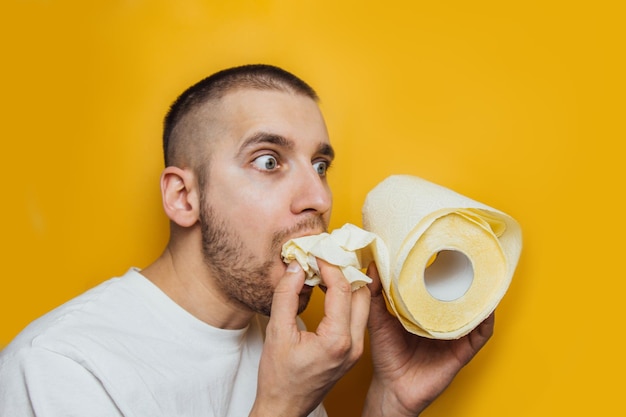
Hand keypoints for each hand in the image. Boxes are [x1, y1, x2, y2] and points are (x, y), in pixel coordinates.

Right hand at [251, 260, 370, 416]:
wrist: (284, 408)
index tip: (317, 253)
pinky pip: (357, 316)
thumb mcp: (277, 332)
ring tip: (327, 269)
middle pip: (361, 294)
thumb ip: (286, 295)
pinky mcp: (352, 351)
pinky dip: (347, 298)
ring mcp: (356, 350)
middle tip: (327, 256)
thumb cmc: (278, 377)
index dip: (330, 266)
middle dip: (346, 271)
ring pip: (363, 304)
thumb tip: (296, 267)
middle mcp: (354, 345)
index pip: (342, 290)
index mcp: (337, 340)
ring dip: (348, 284)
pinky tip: (329, 289)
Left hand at [363, 263, 493, 416]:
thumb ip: (374, 295)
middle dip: (469, 280)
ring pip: (475, 313)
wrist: (392, 388)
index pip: (439, 287)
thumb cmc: (386, 355)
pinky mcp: (462, 352)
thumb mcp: (378, 319)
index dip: (445, 270)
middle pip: (461, 297)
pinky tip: (486, 309)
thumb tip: (371, 266)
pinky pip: (479, 336)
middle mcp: (443, 322)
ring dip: (482, 297)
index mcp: (425, 312)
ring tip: (485, 278)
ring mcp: (454, 336)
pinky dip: (485, 322)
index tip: (446, 248)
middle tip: (472, 258)